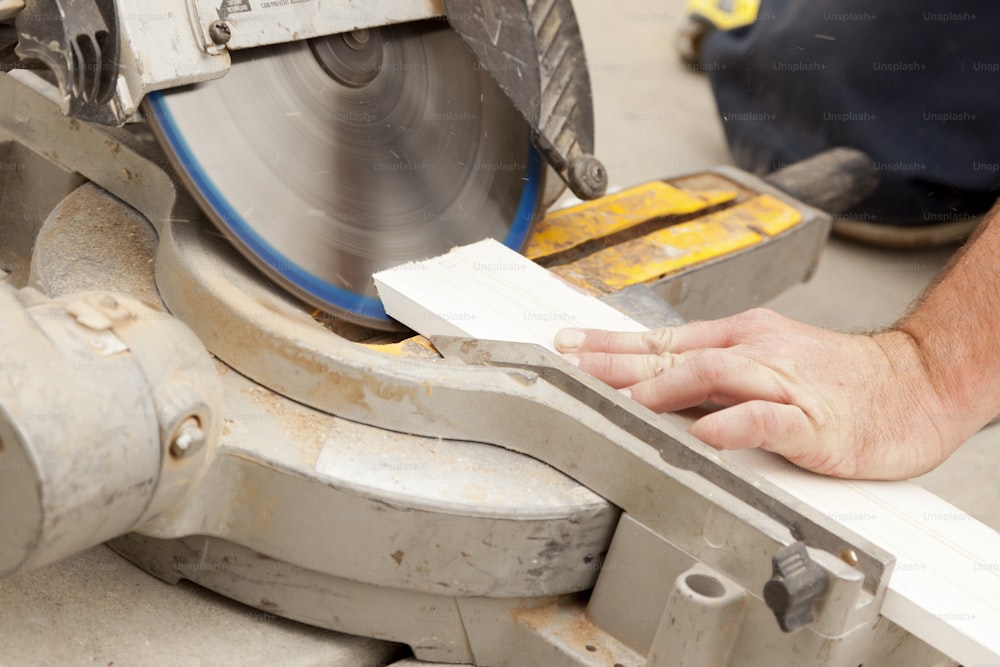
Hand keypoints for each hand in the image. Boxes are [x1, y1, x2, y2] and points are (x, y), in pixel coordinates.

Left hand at [555, 308, 960, 479]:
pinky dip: (735, 425)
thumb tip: (654, 388)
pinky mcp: (814, 421)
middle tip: (571, 368)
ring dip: (664, 389)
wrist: (913, 386)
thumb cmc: (838, 381)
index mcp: (740, 340)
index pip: (662, 340)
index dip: (611, 344)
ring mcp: (783, 383)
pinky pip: (768, 419)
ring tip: (624, 403)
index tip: (568, 347)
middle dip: (617, 362)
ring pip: (714, 375)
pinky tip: (708, 436)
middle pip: (673, 355)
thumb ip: (714, 379)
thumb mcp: (766, 364)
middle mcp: (755, 353)